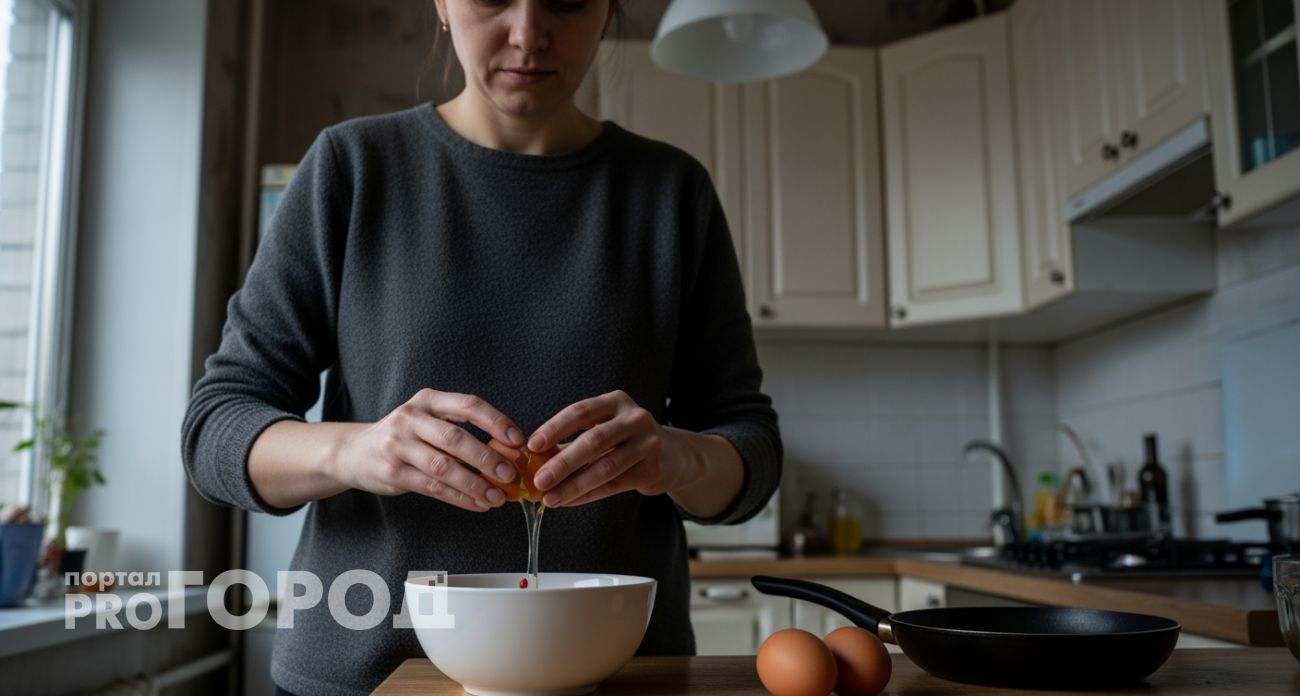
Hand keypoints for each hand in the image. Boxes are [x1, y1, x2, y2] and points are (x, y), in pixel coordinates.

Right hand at [331, 389, 524, 511]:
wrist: (354, 452)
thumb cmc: (404, 436)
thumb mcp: (427, 420)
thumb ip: (459, 431)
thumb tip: (506, 453)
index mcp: (428, 400)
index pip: (468, 405)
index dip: (496, 421)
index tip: (518, 440)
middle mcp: (411, 418)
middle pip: (456, 438)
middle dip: (487, 458)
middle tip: (511, 474)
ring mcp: (399, 445)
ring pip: (444, 467)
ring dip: (475, 484)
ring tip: (497, 497)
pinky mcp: (392, 472)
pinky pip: (432, 488)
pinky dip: (459, 498)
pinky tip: (477, 504)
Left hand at [526, 390, 686, 507]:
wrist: (672, 456)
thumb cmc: (626, 440)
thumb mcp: (602, 429)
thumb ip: (570, 441)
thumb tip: (533, 460)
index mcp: (615, 402)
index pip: (580, 411)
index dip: (555, 428)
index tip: (532, 445)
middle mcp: (634, 418)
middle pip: (594, 440)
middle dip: (563, 462)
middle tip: (539, 480)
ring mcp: (647, 444)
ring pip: (605, 467)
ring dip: (574, 485)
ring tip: (551, 498)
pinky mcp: (651, 470)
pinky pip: (614, 485)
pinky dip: (588, 495)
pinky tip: (570, 501)